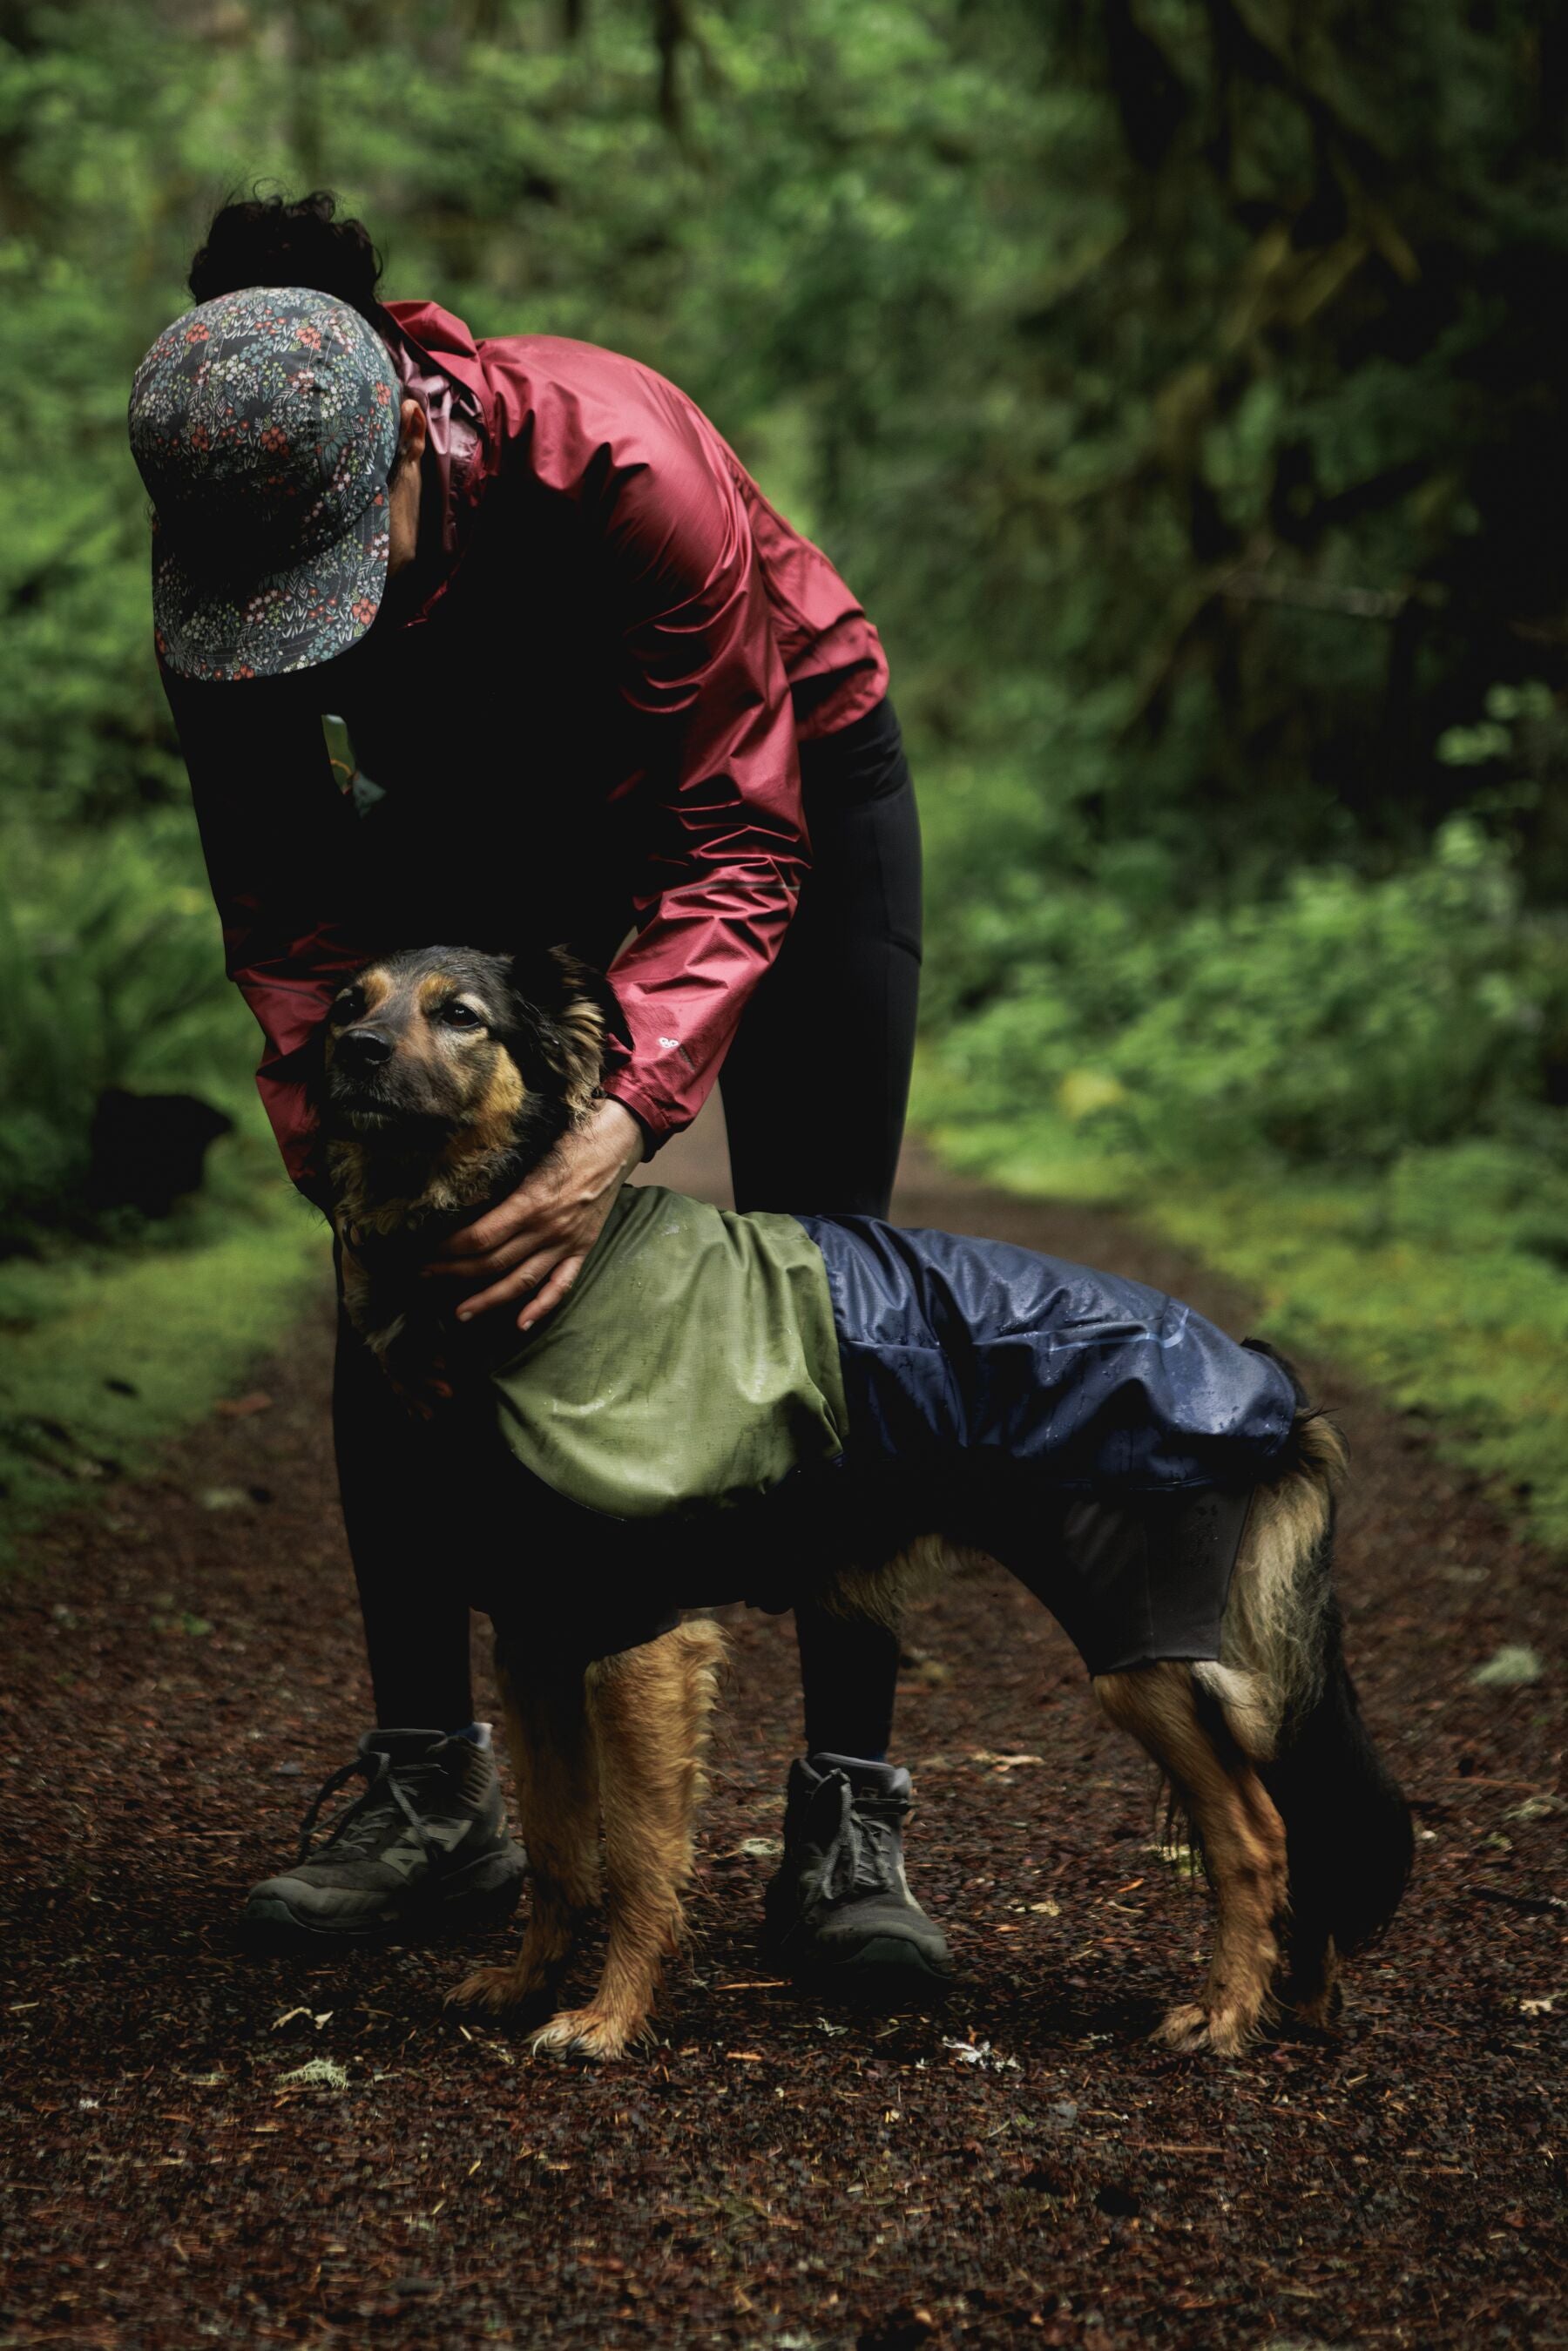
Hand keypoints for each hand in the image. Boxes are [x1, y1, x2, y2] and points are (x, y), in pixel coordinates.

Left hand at [424, 1098, 644, 1329]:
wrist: (617, 1140)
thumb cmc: (569, 1138)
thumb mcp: (530, 1152)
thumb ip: (500, 1178)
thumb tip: (459, 1195)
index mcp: (530, 1202)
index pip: (480, 1237)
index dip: (449, 1249)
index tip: (426, 1251)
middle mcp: (548, 1228)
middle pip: (493, 1263)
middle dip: (455, 1273)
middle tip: (426, 1277)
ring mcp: (566, 1242)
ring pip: (522, 1281)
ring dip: (489, 1300)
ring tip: (461, 1313)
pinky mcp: (582, 1248)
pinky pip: (561, 1285)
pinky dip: (542, 1307)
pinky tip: (521, 1324)